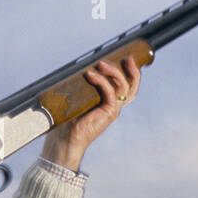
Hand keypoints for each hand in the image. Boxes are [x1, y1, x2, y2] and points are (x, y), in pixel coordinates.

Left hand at [41, 55, 141, 170]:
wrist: (65, 140)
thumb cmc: (68, 119)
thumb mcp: (78, 98)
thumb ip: (83, 86)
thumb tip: (79, 67)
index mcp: (110, 102)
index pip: (128, 86)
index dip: (132, 72)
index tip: (127, 57)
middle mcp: (115, 106)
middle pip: (132, 86)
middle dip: (132, 70)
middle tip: (125, 57)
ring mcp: (113, 110)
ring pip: (124, 88)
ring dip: (114, 72)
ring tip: (101, 63)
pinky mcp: (107, 114)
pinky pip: (111, 94)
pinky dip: (102, 82)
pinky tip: (92, 75)